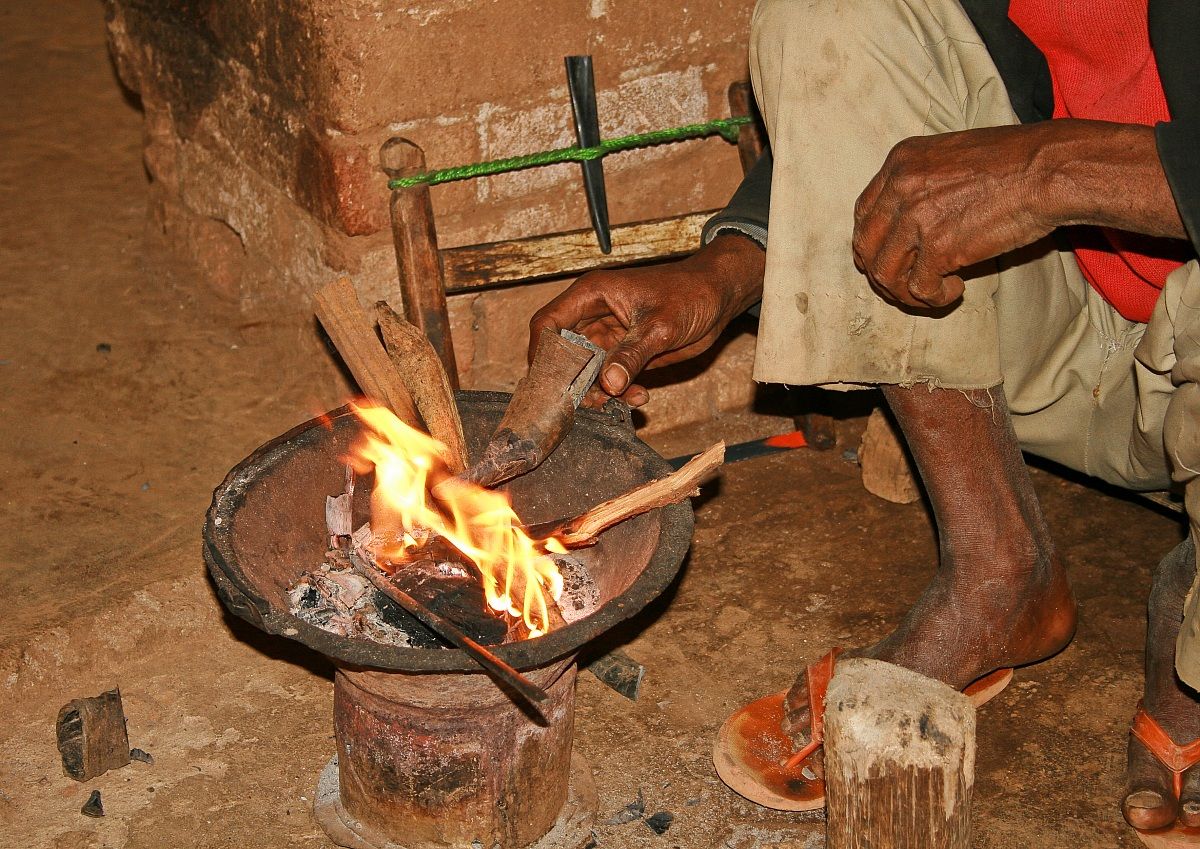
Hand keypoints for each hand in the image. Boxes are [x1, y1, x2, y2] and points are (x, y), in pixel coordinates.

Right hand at [528, 234, 764, 406]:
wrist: (719, 297)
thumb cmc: (690, 294)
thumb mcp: (660, 326)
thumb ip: (632, 354)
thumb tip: (609, 384)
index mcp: (591, 296)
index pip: (548, 324)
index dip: (542, 354)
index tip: (548, 384)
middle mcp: (593, 316)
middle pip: (563, 353)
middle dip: (573, 381)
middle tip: (590, 402)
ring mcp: (608, 336)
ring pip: (586, 371)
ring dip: (599, 391)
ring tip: (622, 400)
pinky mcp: (624, 353)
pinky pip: (610, 378)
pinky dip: (619, 392)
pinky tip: (639, 396)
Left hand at [852, 125, 1054, 307]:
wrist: (1050, 169)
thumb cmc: (1015, 163)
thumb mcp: (952, 158)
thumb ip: (922, 185)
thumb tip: (905, 228)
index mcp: (901, 161)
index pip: (864, 212)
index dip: (873, 242)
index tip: (891, 257)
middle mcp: (900, 186)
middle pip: (867, 244)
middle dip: (882, 272)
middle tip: (907, 285)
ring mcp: (915, 216)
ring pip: (884, 272)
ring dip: (905, 292)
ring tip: (934, 291)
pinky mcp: (937, 246)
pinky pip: (917, 288)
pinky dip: (932, 298)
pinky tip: (954, 290)